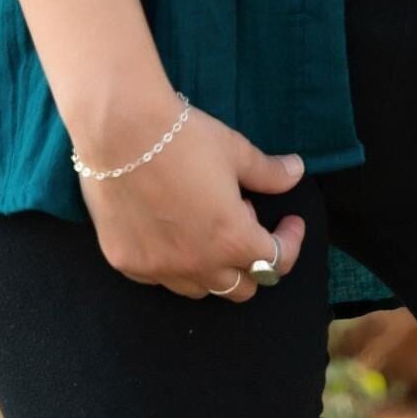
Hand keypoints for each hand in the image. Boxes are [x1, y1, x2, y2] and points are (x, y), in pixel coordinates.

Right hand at [74, 99, 311, 302]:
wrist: (120, 129)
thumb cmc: (184, 138)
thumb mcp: (235, 151)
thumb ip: (268, 172)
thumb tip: (296, 172)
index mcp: (231, 240)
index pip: (276, 263)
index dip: (290, 243)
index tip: (290, 223)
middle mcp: (197, 265)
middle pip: (241, 288)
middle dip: (253, 260)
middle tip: (243, 217)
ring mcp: (159, 270)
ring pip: (200, 288)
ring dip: (214, 264)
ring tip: (205, 221)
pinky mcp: (127, 263)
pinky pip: (160, 277)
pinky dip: (174, 261)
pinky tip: (169, 226)